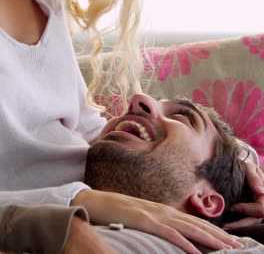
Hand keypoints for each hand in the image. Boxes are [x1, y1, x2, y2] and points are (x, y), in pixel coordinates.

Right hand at [71, 190, 242, 253]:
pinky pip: (168, 233)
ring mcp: (153, 214)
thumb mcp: (138, 218)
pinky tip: (196, 252)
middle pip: (195, 223)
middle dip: (218, 234)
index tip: (227, 239)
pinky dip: (184, 242)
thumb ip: (154, 223)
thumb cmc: (114, 211)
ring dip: (209, 238)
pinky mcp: (143, 220)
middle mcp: (161, 210)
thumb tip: (168, 234)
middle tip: (237, 245)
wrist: (92, 201)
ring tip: (227, 248)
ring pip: (187, 227)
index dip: (211, 229)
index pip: (191, 220)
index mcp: (161, 210)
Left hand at [224, 160, 263, 227]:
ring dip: (240, 227)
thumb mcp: (248, 167)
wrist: (239, 167)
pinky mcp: (250, 211)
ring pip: (252, 223)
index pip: (260, 209)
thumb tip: (260, 192)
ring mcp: (257, 209)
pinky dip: (239, 225)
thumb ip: (254, 177)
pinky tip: (228, 226)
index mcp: (263, 194)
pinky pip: (247, 222)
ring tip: (225, 228)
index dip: (246, 209)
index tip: (231, 207)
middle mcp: (262, 203)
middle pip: (256, 220)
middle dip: (241, 224)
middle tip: (225, 226)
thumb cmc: (244, 166)